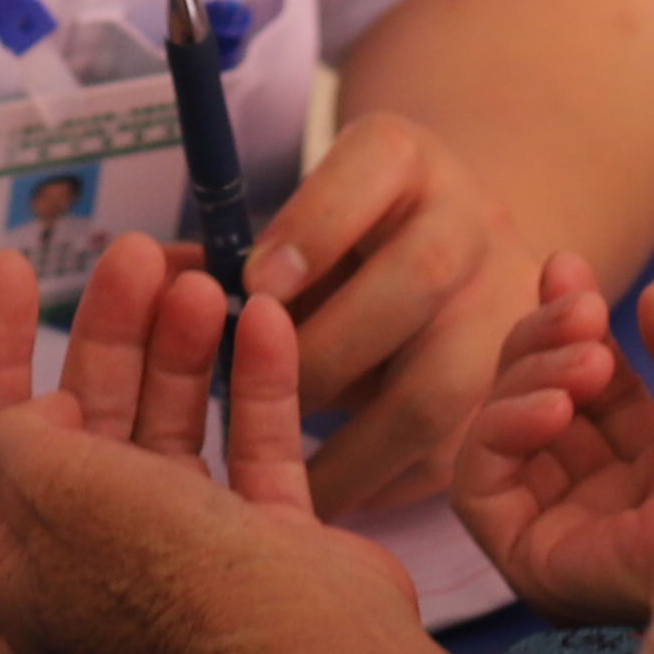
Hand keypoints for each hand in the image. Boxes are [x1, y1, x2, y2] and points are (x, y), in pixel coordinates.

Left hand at [0, 241, 418, 653]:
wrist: (296, 638)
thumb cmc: (160, 564)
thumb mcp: (47, 482)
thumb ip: (12, 431)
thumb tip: (28, 409)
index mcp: (31, 569)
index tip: (11, 262)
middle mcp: (106, 564)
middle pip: (92, 422)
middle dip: (109, 330)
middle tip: (132, 252)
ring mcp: (194, 555)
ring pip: (172, 428)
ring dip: (180, 347)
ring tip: (198, 278)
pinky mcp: (270, 543)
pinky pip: (252, 446)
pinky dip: (256, 381)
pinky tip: (263, 317)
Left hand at [248, 105, 550, 514]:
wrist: (466, 267)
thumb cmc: (353, 248)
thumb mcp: (308, 218)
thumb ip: (235, 248)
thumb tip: (148, 277)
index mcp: (406, 160)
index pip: (377, 159)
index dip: (315, 223)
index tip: (254, 282)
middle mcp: (470, 225)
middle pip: (416, 277)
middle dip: (322, 349)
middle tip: (262, 389)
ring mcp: (502, 315)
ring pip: (432, 390)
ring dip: (343, 439)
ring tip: (278, 464)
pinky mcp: (505, 403)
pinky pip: (439, 459)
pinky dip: (368, 481)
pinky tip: (315, 494)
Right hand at [450, 256, 653, 626]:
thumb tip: (649, 300)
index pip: (588, 386)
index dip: (569, 323)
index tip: (566, 267)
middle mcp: (613, 503)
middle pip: (536, 401)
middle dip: (545, 337)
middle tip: (585, 309)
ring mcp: (571, 535)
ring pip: (502, 434)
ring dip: (530, 376)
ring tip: (589, 362)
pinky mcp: (535, 564)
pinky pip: (479, 486)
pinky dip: (501, 427)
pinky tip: (555, 406)